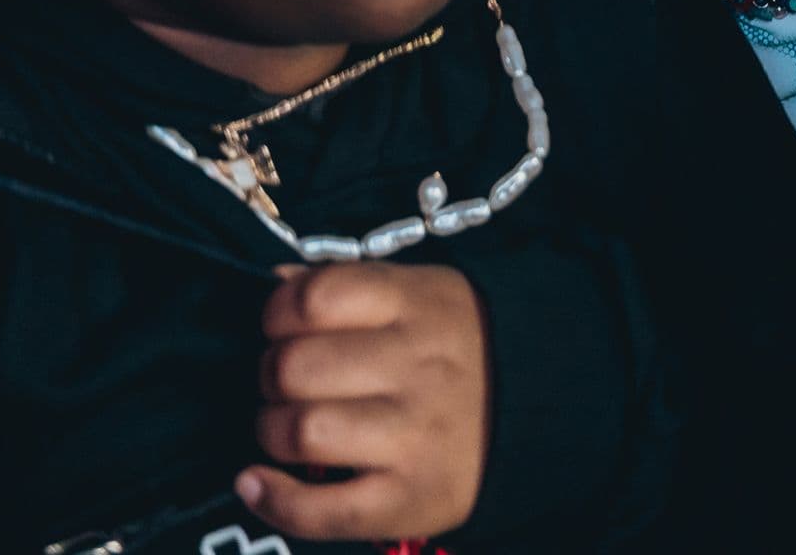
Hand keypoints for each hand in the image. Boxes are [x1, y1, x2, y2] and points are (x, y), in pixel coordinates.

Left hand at [240, 263, 488, 543]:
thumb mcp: (421, 291)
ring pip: (302, 432)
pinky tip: (255, 482)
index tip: (280, 326)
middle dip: (270, 373)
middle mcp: (415, 366)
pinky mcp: (411, 500)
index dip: (277, 311)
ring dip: (271, 430)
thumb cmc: (461, 343)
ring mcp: (414, 437)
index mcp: (416, 304)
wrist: (541, 407)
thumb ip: (350, 284)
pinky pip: (323, 511)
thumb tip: (275, 286)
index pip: (315, 296)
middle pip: (296, 366)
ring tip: (284, 426)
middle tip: (282, 380)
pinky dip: (274, 499)